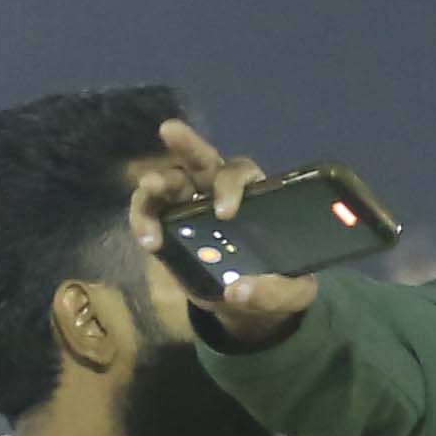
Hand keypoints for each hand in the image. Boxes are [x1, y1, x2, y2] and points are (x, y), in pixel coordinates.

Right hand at [137, 119, 315, 339]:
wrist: (249, 307)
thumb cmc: (277, 285)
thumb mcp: (292, 295)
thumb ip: (274, 293)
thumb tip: (237, 291)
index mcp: (256, 197)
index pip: (242, 175)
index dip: (232, 186)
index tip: (225, 213)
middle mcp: (218, 192)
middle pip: (202, 159)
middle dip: (187, 143)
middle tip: (169, 129)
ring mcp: (188, 204)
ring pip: (169, 180)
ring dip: (156, 181)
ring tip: (149, 186)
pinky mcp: (166, 224)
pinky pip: (148, 212)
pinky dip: (143, 219)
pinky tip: (150, 241)